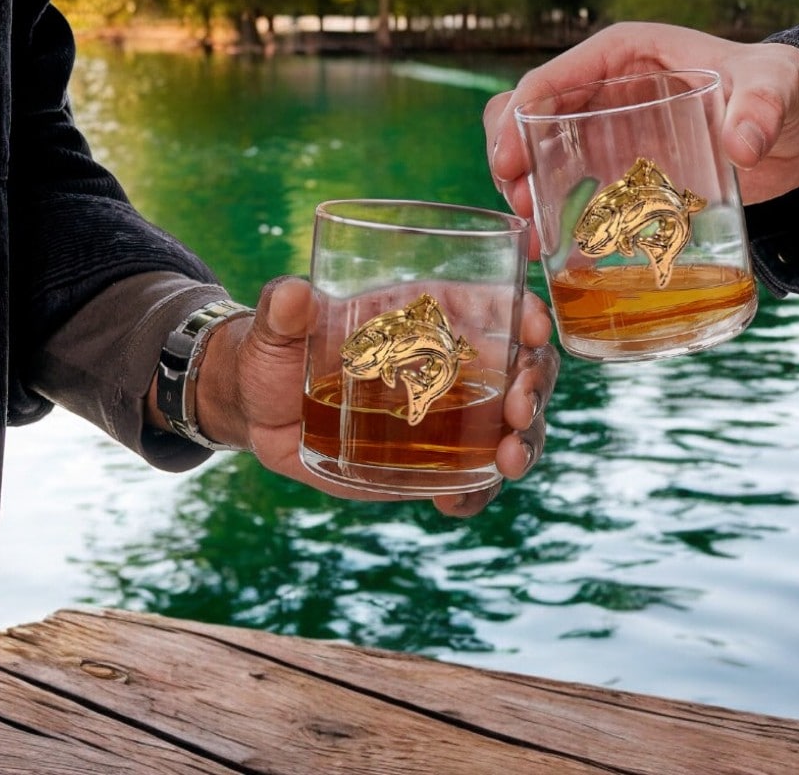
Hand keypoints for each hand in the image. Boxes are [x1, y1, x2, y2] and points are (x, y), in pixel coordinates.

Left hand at [195, 277, 555, 516]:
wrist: (262, 409)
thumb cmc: (276, 352)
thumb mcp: (276, 329)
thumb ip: (283, 313)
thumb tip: (290, 295)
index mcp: (430, 313)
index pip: (497, 305)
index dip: (527, 313)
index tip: (532, 329)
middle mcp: (453, 361)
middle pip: (521, 368)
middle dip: (535, 386)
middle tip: (519, 410)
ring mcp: (449, 413)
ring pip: (513, 425)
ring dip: (525, 442)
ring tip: (508, 462)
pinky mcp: (432, 458)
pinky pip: (473, 477)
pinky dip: (475, 492)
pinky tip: (455, 503)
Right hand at [484, 22, 798, 225]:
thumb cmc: (787, 90)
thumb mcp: (776, 90)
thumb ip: (761, 109)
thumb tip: (741, 145)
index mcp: (624, 54)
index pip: (552, 79)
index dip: (518, 118)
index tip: (510, 163)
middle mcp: (606, 89)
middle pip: (530, 117)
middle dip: (511, 158)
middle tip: (521, 206)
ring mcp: (610, 131)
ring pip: (541, 154)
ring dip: (526, 190)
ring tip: (533, 236)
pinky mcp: (623, 169)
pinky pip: (573, 187)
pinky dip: (557, 215)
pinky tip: (555, 251)